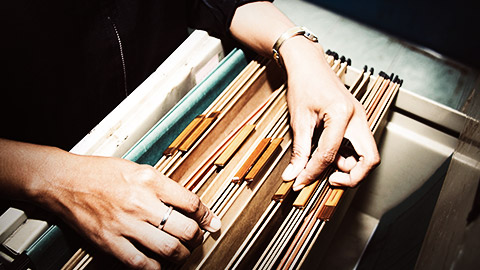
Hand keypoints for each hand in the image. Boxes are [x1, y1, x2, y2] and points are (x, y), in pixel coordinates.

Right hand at [28, 150, 219, 268]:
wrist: (62, 180)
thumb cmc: (98, 172)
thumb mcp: (137, 168)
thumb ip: (162, 185)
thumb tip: (185, 202)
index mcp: (150, 180)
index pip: (191, 202)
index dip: (207, 215)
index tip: (212, 222)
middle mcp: (141, 202)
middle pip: (184, 229)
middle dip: (197, 237)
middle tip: (198, 238)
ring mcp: (125, 224)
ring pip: (168, 249)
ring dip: (181, 254)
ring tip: (181, 252)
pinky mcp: (109, 242)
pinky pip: (140, 263)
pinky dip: (155, 268)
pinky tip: (159, 264)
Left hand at [279, 37, 379, 189]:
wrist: (308, 64)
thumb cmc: (303, 84)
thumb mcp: (298, 120)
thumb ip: (299, 151)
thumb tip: (292, 175)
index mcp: (341, 114)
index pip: (329, 155)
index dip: (313, 172)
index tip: (300, 182)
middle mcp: (357, 117)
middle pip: (369, 159)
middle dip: (352, 176)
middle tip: (329, 179)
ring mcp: (360, 119)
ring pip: (366, 154)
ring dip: (348, 165)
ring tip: (324, 161)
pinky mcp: (357, 121)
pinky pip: (359, 146)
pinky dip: (346, 155)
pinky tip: (328, 152)